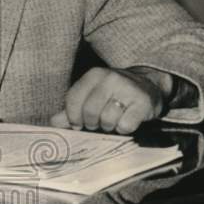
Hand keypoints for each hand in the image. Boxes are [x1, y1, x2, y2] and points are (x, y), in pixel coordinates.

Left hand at [49, 66, 172, 133]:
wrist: (149, 87)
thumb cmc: (114, 95)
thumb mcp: (92, 97)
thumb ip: (71, 110)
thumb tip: (53, 123)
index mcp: (94, 75)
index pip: (73, 99)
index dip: (73, 117)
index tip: (78, 124)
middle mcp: (110, 77)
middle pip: (89, 112)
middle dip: (92, 124)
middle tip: (99, 123)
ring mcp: (128, 89)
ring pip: (107, 120)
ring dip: (109, 126)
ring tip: (114, 120)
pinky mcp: (143, 102)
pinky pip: (125, 125)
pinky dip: (124, 129)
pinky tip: (127, 121)